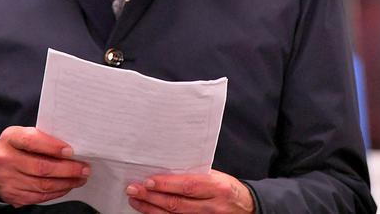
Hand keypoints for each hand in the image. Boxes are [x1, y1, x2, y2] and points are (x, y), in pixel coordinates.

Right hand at [0, 126, 90, 206]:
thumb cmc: (15, 147)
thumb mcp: (23, 134)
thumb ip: (42, 138)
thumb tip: (70, 149)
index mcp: (10, 138)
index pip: (32, 141)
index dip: (53, 146)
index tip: (71, 151)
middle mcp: (6, 159)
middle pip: (41, 167)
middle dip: (67, 169)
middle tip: (84, 168)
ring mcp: (8, 180)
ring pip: (42, 185)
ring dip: (66, 183)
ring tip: (80, 178)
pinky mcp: (12, 195)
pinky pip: (39, 197)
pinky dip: (57, 192)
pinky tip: (67, 186)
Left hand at [126, 169, 254, 212]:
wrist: (246, 208)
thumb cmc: (228, 189)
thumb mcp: (218, 177)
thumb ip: (196, 175)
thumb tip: (168, 170)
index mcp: (218, 188)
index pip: (188, 186)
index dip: (167, 184)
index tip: (148, 180)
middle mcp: (211, 207)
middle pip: (177, 204)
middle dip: (152, 197)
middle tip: (134, 189)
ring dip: (151, 209)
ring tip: (136, 200)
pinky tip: (149, 212)